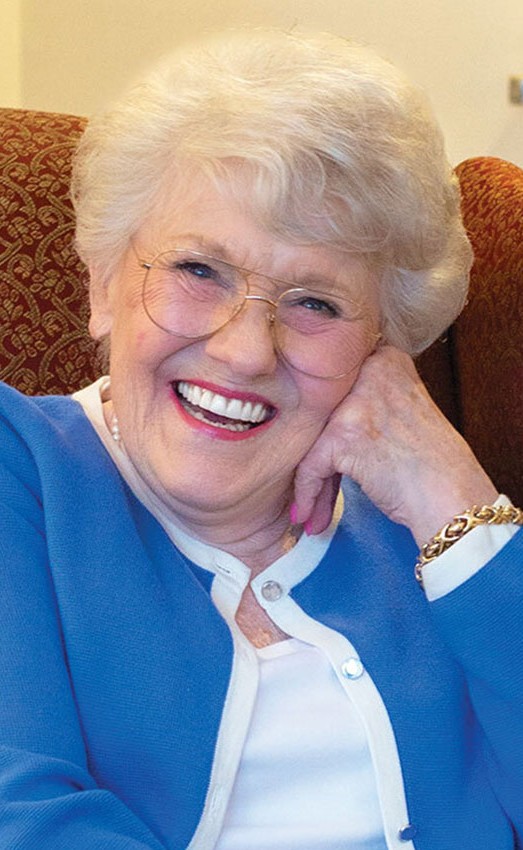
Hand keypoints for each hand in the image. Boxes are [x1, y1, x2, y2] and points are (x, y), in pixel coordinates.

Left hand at [292, 346, 497, 544]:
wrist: (453, 498)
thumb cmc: (434, 465)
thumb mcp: (405, 411)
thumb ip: (371, 402)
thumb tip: (328, 418)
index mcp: (388, 361)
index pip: (338, 386)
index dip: (326, 420)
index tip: (320, 445)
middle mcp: (371, 372)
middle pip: (322, 412)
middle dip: (316, 451)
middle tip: (316, 482)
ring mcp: (355, 402)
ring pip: (313, 439)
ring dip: (312, 479)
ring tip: (314, 507)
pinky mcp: (342, 435)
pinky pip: (310, 466)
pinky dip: (307, 494)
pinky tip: (309, 515)